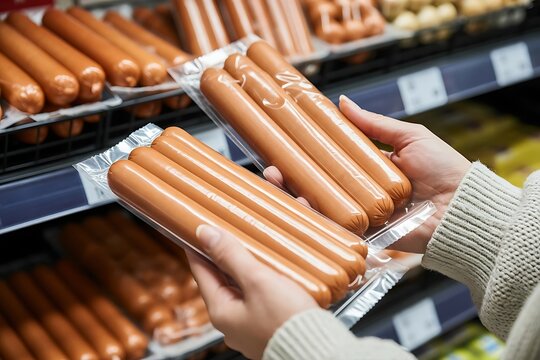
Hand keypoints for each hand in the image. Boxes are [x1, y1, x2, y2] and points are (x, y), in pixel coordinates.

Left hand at [187, 225, 317, 359]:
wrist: (319, 350)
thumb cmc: (287, 321)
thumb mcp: (257, 281)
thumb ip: (231, 256)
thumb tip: (205, 234)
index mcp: (221, 312)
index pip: (201, 272)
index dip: (197, 248)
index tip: (197, 229)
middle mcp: (232, 322)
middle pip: (221, 280)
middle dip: (224, 255)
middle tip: (226, 232)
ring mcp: (250, 326)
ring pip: (241, 288)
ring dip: (245, 267)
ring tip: (250, 246)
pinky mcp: (269, 326)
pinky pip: (258, 298)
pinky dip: (261, 281)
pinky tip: (271, 270)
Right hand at [264, 96, 470, 252]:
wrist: (464, 208)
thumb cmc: (443, 169)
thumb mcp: (409, 137)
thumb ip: (375, 124)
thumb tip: (342, 102)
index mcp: (369, 170)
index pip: (331, 161)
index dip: (307, 154)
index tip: (285, 145)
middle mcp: (360, 192)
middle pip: (319, 184)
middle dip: (291, 177)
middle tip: (271, 168)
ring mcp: (361, 215)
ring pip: (321, 206)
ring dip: (294, 195)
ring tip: (275, 182)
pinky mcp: (365, 235)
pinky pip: (335, 227)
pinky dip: (313, 217)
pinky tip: (296, 204)